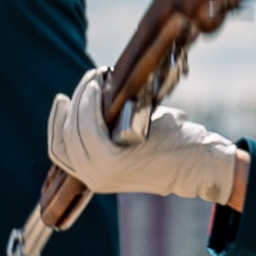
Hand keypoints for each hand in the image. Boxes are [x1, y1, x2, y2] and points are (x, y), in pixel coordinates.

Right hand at [46, 68, 239, 202]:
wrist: (198, 167)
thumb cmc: (171, 149)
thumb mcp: (134, 143)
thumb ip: (111, 130)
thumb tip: (97, 99)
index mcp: (94, 176)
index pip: (60, 149)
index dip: (57, 122)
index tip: (63, 100)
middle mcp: (93, 177)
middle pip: (67, 134)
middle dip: (76, 101)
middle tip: (90, 79)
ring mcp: (101, 172)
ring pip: (76, 128)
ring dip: (83, 98)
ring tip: (95, 79)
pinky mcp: (112, 162)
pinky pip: (90, 128)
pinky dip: (90, 104)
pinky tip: (98, 87)